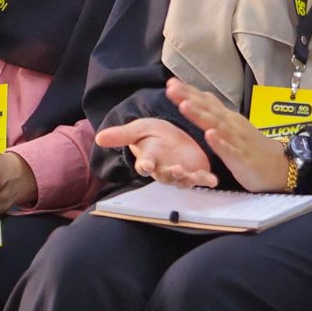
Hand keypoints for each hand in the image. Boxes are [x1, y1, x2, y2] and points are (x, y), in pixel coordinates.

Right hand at [93, 116, 217, 188]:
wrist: (172, 132)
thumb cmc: (153, 133)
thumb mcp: (137, 130)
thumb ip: (120, 135)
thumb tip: (99, 137)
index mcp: (149, 159)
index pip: (144, 164)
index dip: (145, 165)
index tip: (145, 164)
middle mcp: (164, 170)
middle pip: (165, 176)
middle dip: (171, 174)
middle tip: (175, 169)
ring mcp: (180, 173)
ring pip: (183, 180)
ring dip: (188, 179)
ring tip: (192, 175)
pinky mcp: (196, 171)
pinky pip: (201, 179)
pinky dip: (207, 180)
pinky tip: (213, 180)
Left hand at [167, 77, 292, 193]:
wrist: (280, 166)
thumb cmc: (253, 148)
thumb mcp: (232, 128)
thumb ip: (216, 115)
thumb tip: (198, 101)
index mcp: (227, 119)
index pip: (206, 101)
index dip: (189, 92)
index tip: (171, 82)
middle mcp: (231, 125)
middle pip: (207, 109)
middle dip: (189, 98)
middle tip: (171, 88)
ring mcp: (237, 140)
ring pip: (216, 125)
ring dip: (200, 115)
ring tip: (185, 106)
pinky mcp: (243, 158)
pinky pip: (230, 150)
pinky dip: (220, 143)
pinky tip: (211, 136)